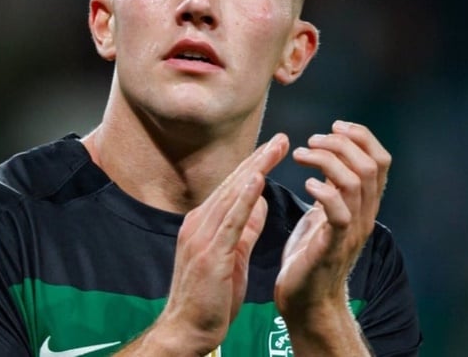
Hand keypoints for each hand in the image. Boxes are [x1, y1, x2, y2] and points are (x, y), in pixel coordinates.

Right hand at [151, 134, 288, 354]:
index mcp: (204, 224)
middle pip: (232, 185)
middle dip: (257, 160)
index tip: (274, 148)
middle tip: (281, 138)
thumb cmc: (210, 300)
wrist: (186, 330)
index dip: (254, 167)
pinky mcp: (209, 253)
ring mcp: (201, 237)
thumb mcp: (232, 258)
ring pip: (231, 195)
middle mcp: (199, 223)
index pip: (233, 189)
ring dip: (254, 170)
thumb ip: (245, 230)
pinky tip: (256, 180)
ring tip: (274, 149)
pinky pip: (230, 220)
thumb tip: (258, 203)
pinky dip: (243, 198)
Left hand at [275, 121, 390, 322]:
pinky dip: (324, 192)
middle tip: (311, 140)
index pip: (381, 160)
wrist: (306, 302)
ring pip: (356, 182)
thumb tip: (327, 159)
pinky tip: (306, 186)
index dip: (362, 136)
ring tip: (301, 155)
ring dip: (326, 160)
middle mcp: (364, 215)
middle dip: (341, 143)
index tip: (335, 125)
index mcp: (363, 205)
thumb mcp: (323, 215)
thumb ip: (332, 190)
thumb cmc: (309, 257)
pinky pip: (339, 213)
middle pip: (371, 165)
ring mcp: (351, 231)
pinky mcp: (332, 246)